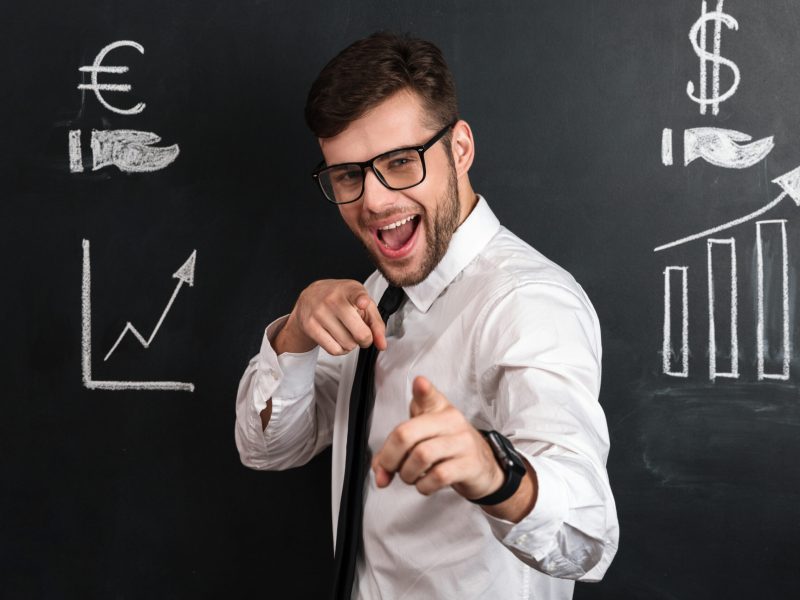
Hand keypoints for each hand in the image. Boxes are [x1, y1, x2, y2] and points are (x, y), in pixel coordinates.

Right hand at [274, 279, 386, 354]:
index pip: (357, 294)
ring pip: (347, 344)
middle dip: (366, 339)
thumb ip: (376, 323)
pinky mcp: (310, 326)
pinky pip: (334, 350)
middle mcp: (333, 299)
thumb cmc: (341, 300)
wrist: (310, 297)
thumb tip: (382, 344)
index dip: (361, 300)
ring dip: (352, 345)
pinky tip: (338, 339)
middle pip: (360, 333)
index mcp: (349, 290)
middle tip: (362, 334)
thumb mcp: (362, 304)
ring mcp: (319, 313)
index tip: (363, 302)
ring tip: (347, 333)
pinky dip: (340, 350)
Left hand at [371, 376, 504, 500]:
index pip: (429, 396)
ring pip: (421, 456)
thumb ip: (395, 450)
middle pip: (407, 434)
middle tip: (390, 468)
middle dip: (390, 457)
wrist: (483, 466)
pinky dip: (423, 485)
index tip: (419, 383)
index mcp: (438, 409)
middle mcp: (451, 421)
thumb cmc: (447, 446)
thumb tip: (379, 472)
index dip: (423, 389)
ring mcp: (462, 442)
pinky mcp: (469, 465)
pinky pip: (438, 476)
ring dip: (407, 474)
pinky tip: (425, 483)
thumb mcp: (423, 437)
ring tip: (410, 476)